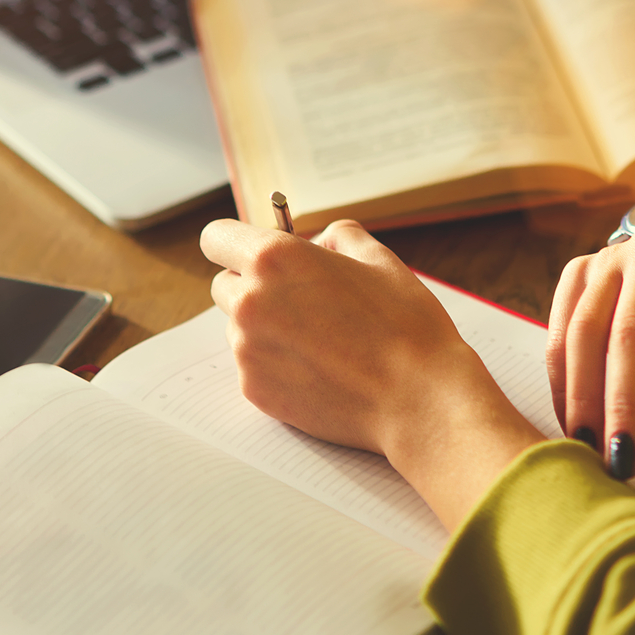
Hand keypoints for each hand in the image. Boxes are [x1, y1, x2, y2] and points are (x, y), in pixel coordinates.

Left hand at [200, 218, 542, 525]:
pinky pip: (253, 365)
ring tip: (320, 339)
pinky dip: (276, 363)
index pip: (216, 238)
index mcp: (274, 259)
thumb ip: (338, 237)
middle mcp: (250, 302)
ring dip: (265, 326)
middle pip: (223, 285)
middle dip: (252, 286)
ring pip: (238, 327)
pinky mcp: (255, 390)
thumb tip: (320, 241)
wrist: (417, 397)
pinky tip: (319, 368)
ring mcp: (248, 350)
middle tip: (298, 298)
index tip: (252, 253)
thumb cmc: (404, 325)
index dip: (236, 243)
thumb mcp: (378, 258)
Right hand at [547, 231, 634, 479]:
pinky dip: (562, 382)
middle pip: (628, 334)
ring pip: (584, 332)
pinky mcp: (575, 272)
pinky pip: (558, 331)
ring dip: (584, 399)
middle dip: (623, 406)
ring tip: (589, 449)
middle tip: (622, 461)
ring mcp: (606, 259)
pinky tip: (572, 421)